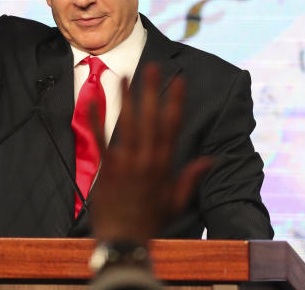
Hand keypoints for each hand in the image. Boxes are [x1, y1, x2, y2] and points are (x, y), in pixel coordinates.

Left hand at [89, 64, 211, 243]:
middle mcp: (146, 159)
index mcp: (164, 164)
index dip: (176, 101)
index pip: (172, 125)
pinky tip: (93, 100)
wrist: (124, 239)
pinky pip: (99, 138)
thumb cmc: (150, 221)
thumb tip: (211, 159)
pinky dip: (95, 118)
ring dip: (125, 97)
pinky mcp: (105, 168)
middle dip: (151, 90)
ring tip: (125, 74)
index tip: (180, 80)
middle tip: (153, 66)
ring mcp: (125, 162)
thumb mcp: (177, 201)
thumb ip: (192, 177)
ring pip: (126, 123)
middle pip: (149, 117)